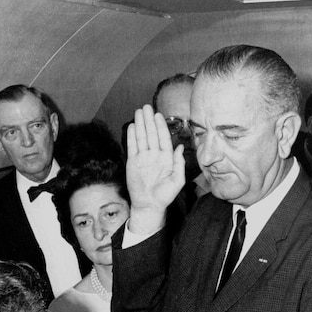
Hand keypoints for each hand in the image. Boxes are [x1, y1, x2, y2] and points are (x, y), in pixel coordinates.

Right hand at [126, 105, 185, 234]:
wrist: (149, 205)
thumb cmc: (165, 195)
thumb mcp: (177, 181)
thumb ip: (179, 164)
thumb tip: (179, 147)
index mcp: (166, 157)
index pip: (163, 138)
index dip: (160, 126)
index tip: (158, 114)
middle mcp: (155, 155)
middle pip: (151, 134)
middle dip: (149, 120)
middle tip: (146, 107)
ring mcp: (144, 157)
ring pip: (142, 137)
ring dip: (140, 124)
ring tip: (138, 111)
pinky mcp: (133, 162)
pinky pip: (132, 146)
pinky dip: (132, 136)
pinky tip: (132, 126)